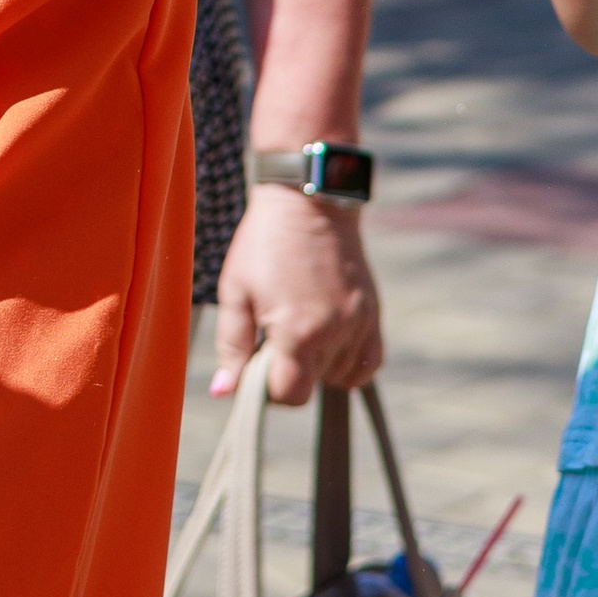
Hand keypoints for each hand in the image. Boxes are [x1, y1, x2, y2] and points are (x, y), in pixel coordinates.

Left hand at [211, 184, 382, 403]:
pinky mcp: (373, 313)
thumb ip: (232, 346)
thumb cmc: (263, 243)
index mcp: (298, 332)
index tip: (256, 363)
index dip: (267, 389)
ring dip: (318, 366)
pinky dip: (349, 363)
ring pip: (340, 376)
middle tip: (272, 335)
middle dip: (289, 372)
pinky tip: (328, 342)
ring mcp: (359, 323)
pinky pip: (369, 362)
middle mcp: (336, 332)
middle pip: (313, 386)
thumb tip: (223, 392)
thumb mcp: (235, 291)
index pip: (290, 396)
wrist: (308, 201)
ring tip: (299, 330)